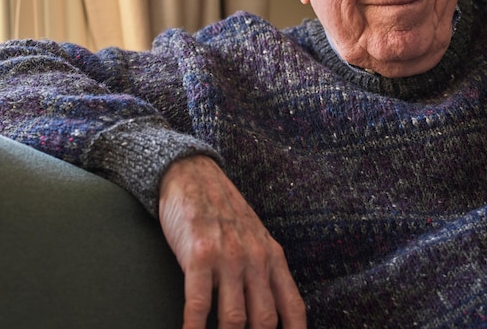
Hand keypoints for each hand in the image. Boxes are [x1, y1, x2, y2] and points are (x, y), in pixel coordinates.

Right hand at [158, 155, 306, 328]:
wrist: (193, 173)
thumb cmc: (222, 209)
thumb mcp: (255, 236)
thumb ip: (265, 270)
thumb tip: (272, 312)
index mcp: (272, 256)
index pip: (293, 308)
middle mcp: (255, 259)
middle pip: (265, 321)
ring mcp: (227, 257)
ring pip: (234, 319)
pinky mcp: (199, 255)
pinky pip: (199, 304)